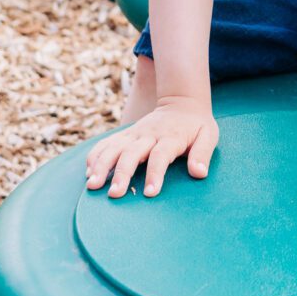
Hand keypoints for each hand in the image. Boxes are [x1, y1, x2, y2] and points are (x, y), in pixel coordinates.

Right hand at [85, 96, 218, 197]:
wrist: (181, 101)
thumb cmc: (196, 125)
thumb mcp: (208, 135)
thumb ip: (202, 154)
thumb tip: (199, 173)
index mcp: (170, 137)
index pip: (161, 156)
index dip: (155, 174)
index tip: (149, 193)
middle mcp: (149, 135)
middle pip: (132, 153)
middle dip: (121, 173)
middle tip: (114, 194)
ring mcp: (134, 134)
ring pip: (114, 147)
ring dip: (102, 165)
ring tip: (92, 185)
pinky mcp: (126, 134)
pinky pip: (106, 143)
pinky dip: (96, 155)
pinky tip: (88, 171)